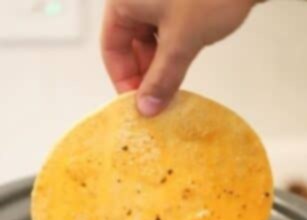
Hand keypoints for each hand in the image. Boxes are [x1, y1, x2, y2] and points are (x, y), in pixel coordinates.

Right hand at [101, 0, 257, 116]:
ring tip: (172, 91)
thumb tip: (146, 108)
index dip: (123, 79)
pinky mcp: (180, 4)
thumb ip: (163, 77)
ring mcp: (159, 1)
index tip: (138, 105)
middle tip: (157, 102)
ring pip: (150, 41)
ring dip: (160, 66)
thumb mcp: (181, 42)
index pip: (111, 47)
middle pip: (129, 44)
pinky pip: (168, 33)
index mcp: (124, 2)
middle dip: (143, 74)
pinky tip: (182, 70)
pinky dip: (173, 53)